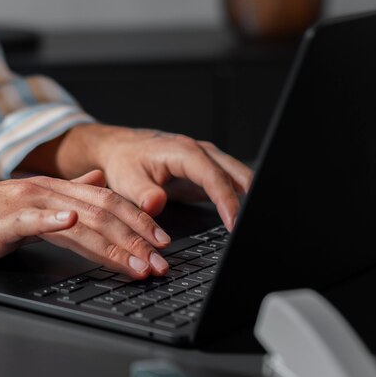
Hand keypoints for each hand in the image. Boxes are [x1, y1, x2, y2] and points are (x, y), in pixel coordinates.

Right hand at [0, 170, 172, 278]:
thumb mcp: (25, 201)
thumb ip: (64, 192)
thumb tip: (96, 180)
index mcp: (50, 189)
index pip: (106, 202)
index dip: (139, 221)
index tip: (164, 244)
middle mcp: (41, 192)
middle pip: (100, 213)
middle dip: (136, 239)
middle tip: (163, 262)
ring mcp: (21, 205)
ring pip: (76, 221)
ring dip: (111, 243)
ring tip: (136, 263)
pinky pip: (29, 219)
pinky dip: (52, 221)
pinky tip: (71, 224)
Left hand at [24, 124, 252, 230]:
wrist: (119, 149)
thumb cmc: (124, 161)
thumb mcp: (126, 179)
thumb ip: (142, 193)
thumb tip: (155, 204)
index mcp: (183, 152)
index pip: (213, 176)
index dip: (227, 200)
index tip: (234, 224)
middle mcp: (200, 152)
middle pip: (237, 173)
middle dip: (253, 197)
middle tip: (256, 227)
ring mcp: (206, 161)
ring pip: (238, 177)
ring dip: (250, 197)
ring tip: (256, 224)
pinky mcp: (206, 172)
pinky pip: (229, 184)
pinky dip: (240, 198)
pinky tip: (245, 218)